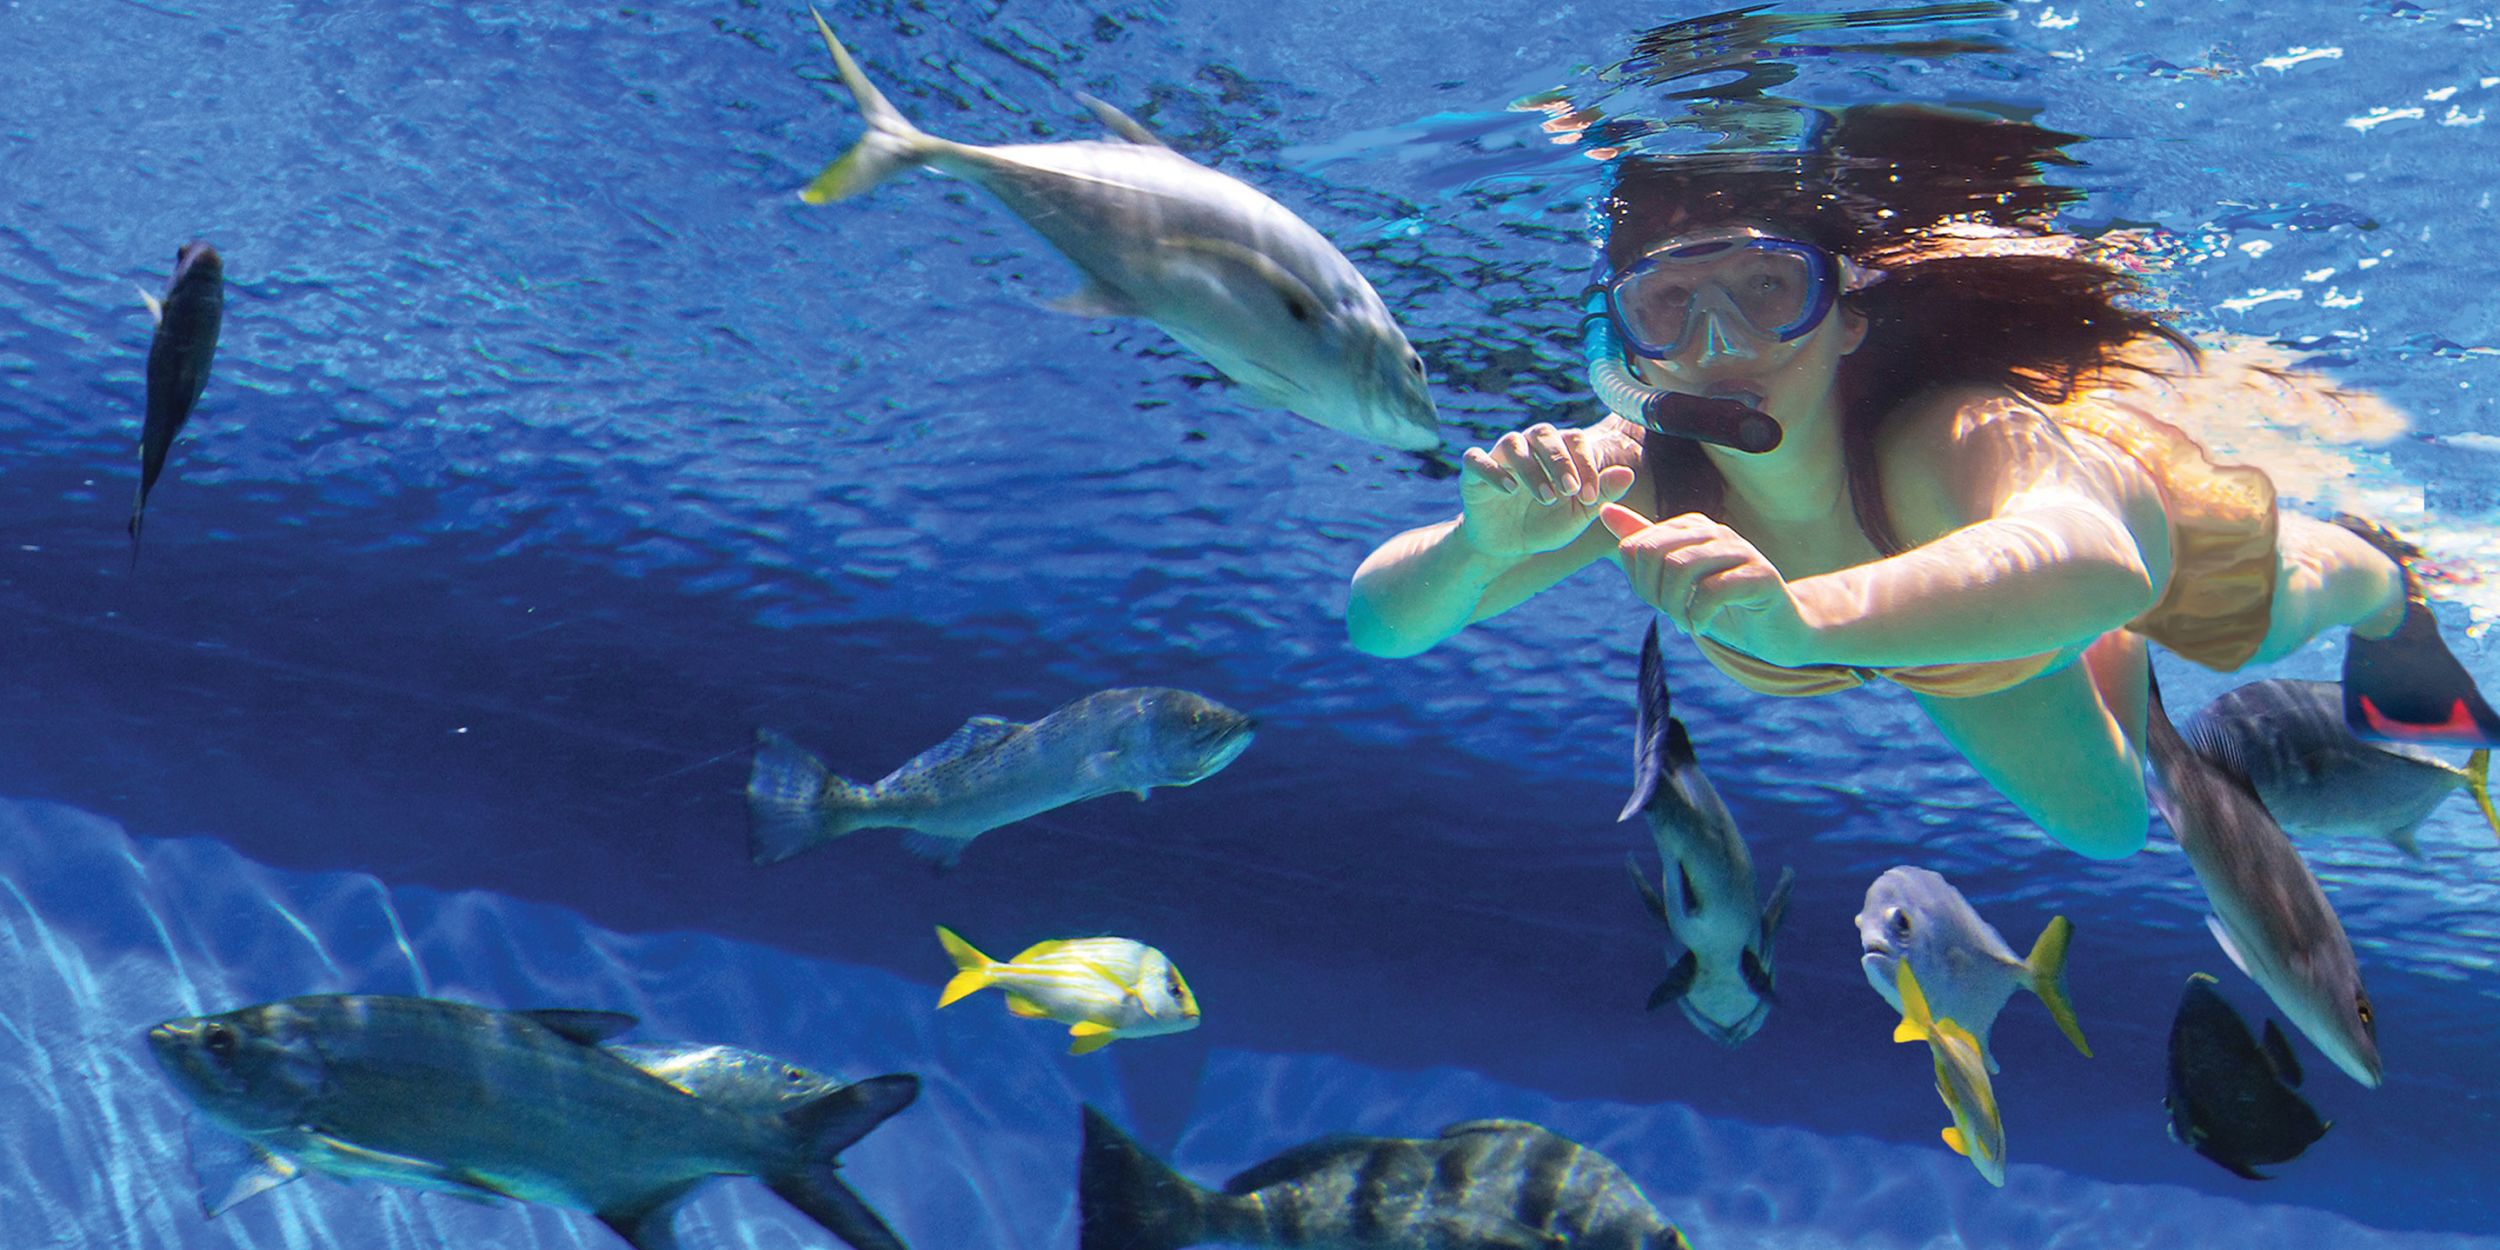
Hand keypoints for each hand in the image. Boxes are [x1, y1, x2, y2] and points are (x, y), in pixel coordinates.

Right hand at [1456, 422, 1637, 559]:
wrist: (1508, 547)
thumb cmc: (1545, 524)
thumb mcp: (1577, 514)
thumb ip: (1601, 494)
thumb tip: (1628, 474)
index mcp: (1556, 451)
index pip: (1574, 439)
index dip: (1584, 463)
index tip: (1589, 497)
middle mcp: (1528, 446)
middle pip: (1543, 433)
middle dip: (1559, 461)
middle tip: (1569, 491)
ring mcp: (1499, 456)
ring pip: (1513, 443)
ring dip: (1531, 468)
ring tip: (1545, 496)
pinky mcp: (1473, 473)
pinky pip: (1476, 459)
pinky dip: (1492, 470)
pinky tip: (1509, 490)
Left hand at [1599, 504, 1814, 664]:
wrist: (1777, 627)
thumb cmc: (1724, 603)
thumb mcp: (1677, 578)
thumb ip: (1644, 545)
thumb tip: (1604, 511)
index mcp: (1691, 526)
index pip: (1637, 546)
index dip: (1638, 582)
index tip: (1658, 603)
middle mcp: (1715, 531)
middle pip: (1655, 553)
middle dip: (1653, 593)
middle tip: (1670, 615)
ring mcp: (1741, 550)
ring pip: (1681, 568)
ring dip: (1674, 607)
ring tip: (1686, 624)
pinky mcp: (1761, 576)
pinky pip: (1713, 590)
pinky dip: (1698, 615)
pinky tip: (1702, 627)